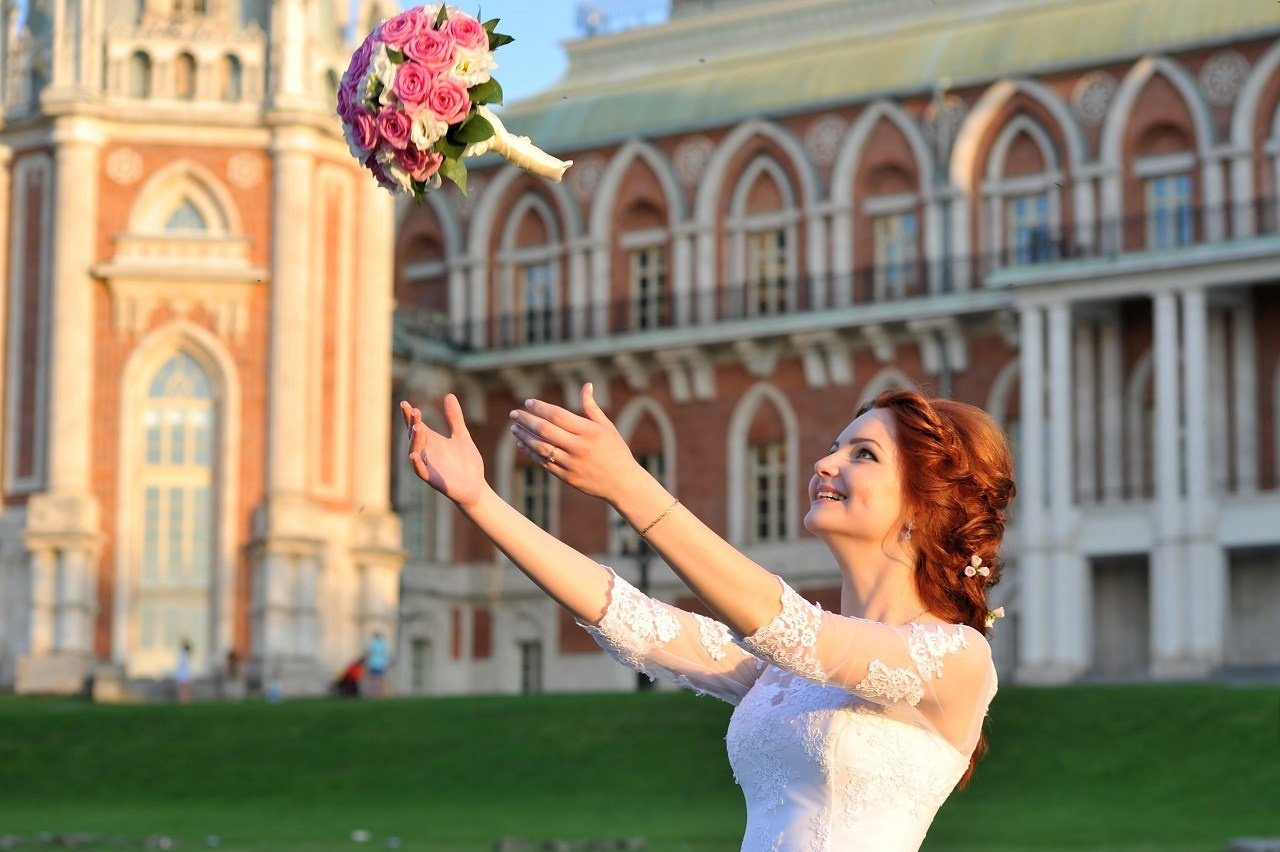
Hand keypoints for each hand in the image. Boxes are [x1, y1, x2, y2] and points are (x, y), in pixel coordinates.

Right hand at [400, 395, 486, 508]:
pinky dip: (417, 464)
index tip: (404, 403)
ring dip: (415, 440)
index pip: (417, 426)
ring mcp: (428, 466)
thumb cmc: (466, 462)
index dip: (409, 416)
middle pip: (414, 437)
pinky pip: (421, 471)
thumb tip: (449, 395)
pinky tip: (414, 455)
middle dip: (413, 424)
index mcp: (431, 442)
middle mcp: (426, 453)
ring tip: (417, 426)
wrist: (476, 486)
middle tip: (414, 411)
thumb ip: (454, 418)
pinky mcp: (433, 480)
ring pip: (415, 452)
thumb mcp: (461, 435)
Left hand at [508, 384, 646, 501]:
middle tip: (514, 413)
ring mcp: (572, 464)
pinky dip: (531, 453)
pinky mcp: (567, 478)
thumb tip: (586, 385)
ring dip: (524, 437)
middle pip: (545, 430)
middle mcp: (579, 447)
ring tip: (514, 428)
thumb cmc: (616, 451)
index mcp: (589, 432)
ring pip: (541, 448)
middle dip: (526, 420)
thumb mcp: (607, 427)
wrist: (623, 483)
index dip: (540, 408)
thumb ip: (592, 407)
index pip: (558, 415)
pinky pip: (544, 463)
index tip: (528, 402)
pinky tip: (522, 445)